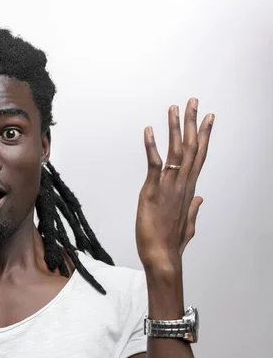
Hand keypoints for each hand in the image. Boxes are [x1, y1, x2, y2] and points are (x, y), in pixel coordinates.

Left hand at [135, 98, 213, 270]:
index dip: (204, 136)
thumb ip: (194, 209)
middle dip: (192, 122)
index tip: (209, 117)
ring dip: (175, 127)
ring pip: (176, 151)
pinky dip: (152, 146)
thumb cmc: (171, 242)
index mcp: (188, 189)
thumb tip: (200, 198)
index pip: (199, 156)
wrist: (162, 257)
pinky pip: (153, 164)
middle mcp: (182, 184)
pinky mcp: (153, 191)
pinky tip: (149, 130)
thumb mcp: (187, 224)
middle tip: (193, 100)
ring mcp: (169, 187)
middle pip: (190, 147)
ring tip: (174, 107)